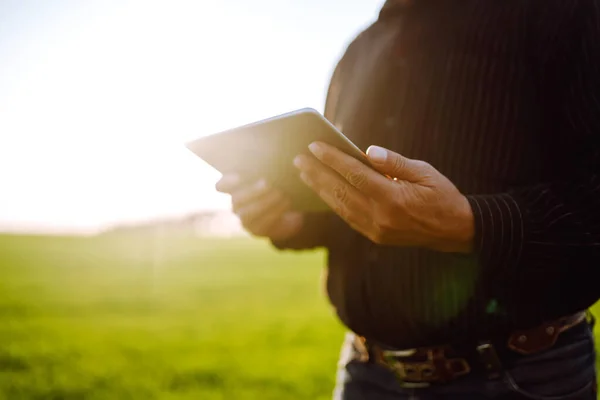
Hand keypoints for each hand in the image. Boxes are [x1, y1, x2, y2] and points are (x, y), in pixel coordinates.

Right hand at [215, 174, 303, 240]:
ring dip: (264, 202)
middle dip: (252, 191)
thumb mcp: (274, 175)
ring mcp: (244, 219)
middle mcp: (236, 203)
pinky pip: (261, 223)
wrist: (290, 211)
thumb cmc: (279, 186)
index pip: (222, 185)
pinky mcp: (255, 230)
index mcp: (235, 187)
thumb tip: (274, 158)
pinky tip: (286, 202)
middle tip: (267, 183)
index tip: (240, 176)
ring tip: (280, 193)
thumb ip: (267, 168)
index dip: (228, 181)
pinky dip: (275, 212)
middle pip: (236, 199)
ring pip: (246, 213)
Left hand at [293, 143, 473, 252]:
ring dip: (319, 188)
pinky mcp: (374, 236)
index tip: (315, 145)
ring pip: (339, 206)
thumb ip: (395, 163)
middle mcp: (381, 216)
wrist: (454, 231)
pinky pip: (347, 217)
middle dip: (317, 173)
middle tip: (298, 158)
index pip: (355, 175)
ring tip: (303, 173)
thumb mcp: (424, 173)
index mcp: (393, 198)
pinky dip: (332, 203)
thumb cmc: (441, 195)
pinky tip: (321, 190)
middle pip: (340, 191)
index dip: (332, 159)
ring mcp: (376, 229)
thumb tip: (368, 152)